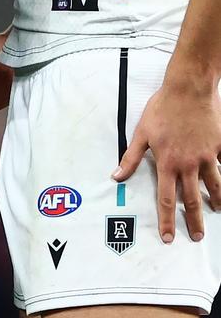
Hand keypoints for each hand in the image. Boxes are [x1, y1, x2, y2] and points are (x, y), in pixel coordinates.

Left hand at [113, 76, 220, 241]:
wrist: (188, 89)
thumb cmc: (162, 108)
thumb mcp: (142, 131)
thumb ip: (131, 157)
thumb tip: (117, 176)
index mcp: (168, 163)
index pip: (166, 199)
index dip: (167, 221)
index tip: (169, 238)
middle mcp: (189, 164)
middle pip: (192, 200)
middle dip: (194, 221)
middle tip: (197, 237)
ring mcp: (207, 157)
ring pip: (214, 186)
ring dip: (216, 200)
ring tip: (216, 209)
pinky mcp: (219, 147)